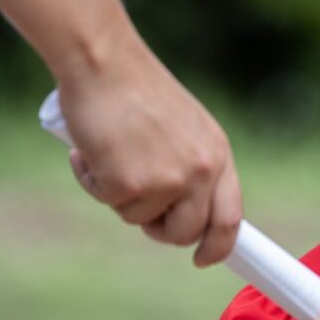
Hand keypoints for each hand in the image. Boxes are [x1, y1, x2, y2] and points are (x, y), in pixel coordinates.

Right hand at [58, 33, 242, 265]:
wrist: (103, 61)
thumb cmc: (135, 88)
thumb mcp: (183, 126)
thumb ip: (191, 164)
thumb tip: (182, 211)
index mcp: (217, 153)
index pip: (230, 216)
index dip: (218, 245)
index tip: (203, 258)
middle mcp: (201, 171)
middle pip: (185, 232)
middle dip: (158, 229)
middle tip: (135, 202)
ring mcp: (168, 180)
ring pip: (140, 219)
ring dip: (119, 194)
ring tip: (110, 151)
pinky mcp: (130, 184)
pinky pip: (108, 202)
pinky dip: (92, 180)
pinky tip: (89, 148)